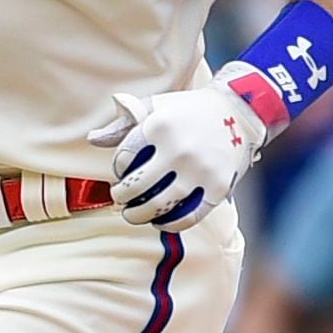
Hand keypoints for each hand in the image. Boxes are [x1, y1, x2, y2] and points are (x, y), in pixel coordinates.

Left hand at [90, 78, 277, 231]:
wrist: (239, 109)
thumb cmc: (188, 110)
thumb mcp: (155, 107)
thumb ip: (124, 124)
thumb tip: (92, 140)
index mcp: (159, 126)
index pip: (123, 159)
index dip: (118, 169)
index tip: (121, 172)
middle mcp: (179, 149)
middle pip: (137, 186)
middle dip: (122, 197)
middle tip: (120, 199)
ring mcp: (200, 170)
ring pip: (159, 205)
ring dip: (139, 215)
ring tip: (133, 214)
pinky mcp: (217, 188)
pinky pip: (188, 216)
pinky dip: (169, 224)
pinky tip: (160, 222)